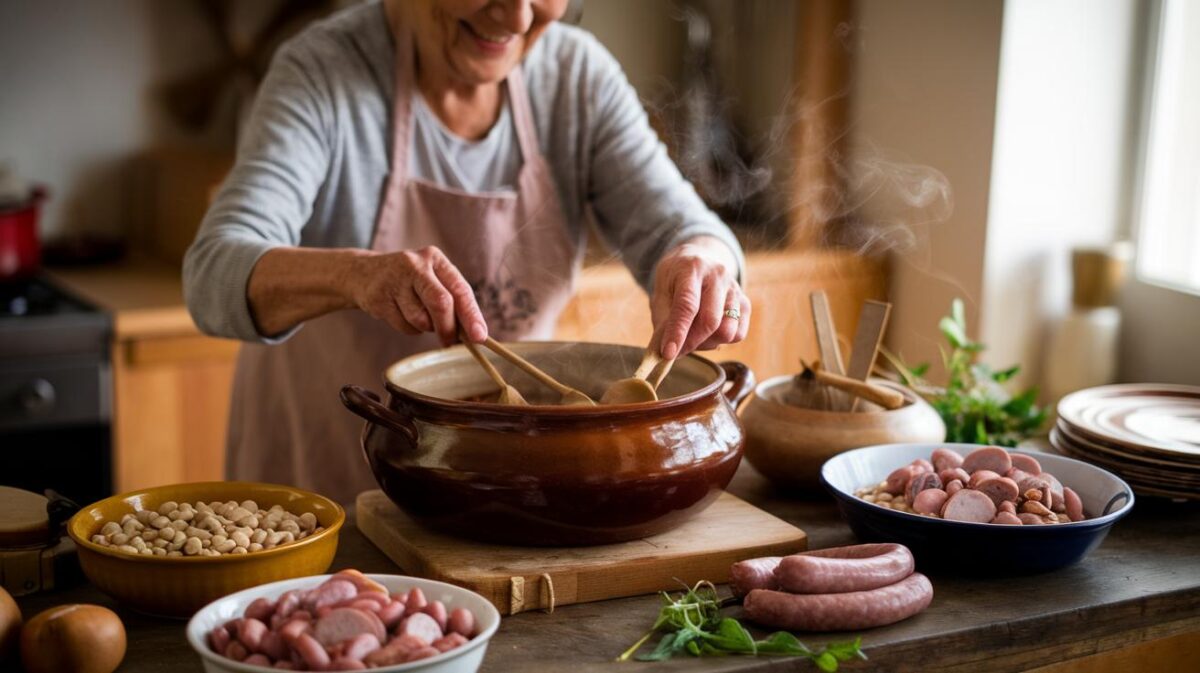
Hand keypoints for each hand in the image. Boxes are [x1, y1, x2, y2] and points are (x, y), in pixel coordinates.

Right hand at [349, 246, 487, 345]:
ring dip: (424, 327)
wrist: (363, 274)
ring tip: (416, 314)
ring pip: (421, 319)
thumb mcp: (432, 280)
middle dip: (448, 327)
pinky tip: (400, 313)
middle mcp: (415, 265)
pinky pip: (403, 326)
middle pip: (441, 302)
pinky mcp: (378, 297)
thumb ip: (453, 300)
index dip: (472, 315)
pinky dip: (408, 328)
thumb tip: (474, 333)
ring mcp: (394, 280)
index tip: (480, 336)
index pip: (460, 289)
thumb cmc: (410, 282)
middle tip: (450, 341)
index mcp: (435, 259)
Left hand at [651, 237, 749, 358]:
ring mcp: (735, 289)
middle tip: (676, 351)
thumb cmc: (675, 281)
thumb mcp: (660, 294)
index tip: (668, 354)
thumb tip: (663, 353)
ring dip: (706, 343)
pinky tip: (708, 333)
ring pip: (726, 331)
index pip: (687, 304)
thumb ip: (662, 322)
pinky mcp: (745, 303)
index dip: (677, 332)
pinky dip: (720, 341)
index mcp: (692, 268)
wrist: (698, 260)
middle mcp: (718, 276)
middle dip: (691, 343)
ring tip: (692, 336)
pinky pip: (738, 334)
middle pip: (710, 321)